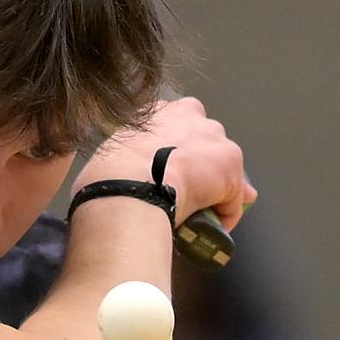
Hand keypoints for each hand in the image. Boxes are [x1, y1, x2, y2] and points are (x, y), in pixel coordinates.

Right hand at [75, 94, 256, 229]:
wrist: (129, 186)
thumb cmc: (109, 173)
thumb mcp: (111, 156)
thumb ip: (127, 158)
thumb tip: (137, 176)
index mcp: (158, 109)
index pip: (178, 124)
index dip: (176, 149)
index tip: (168, 169)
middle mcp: (190, 114)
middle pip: (205, 142)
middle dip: (200, 165)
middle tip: (181, 191)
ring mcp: (214, 139)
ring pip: (222, 170)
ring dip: (212, 190)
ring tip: (193, 214)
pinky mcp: (231, 169)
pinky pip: (231, 201)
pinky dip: (222, 216)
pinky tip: (204, 230)